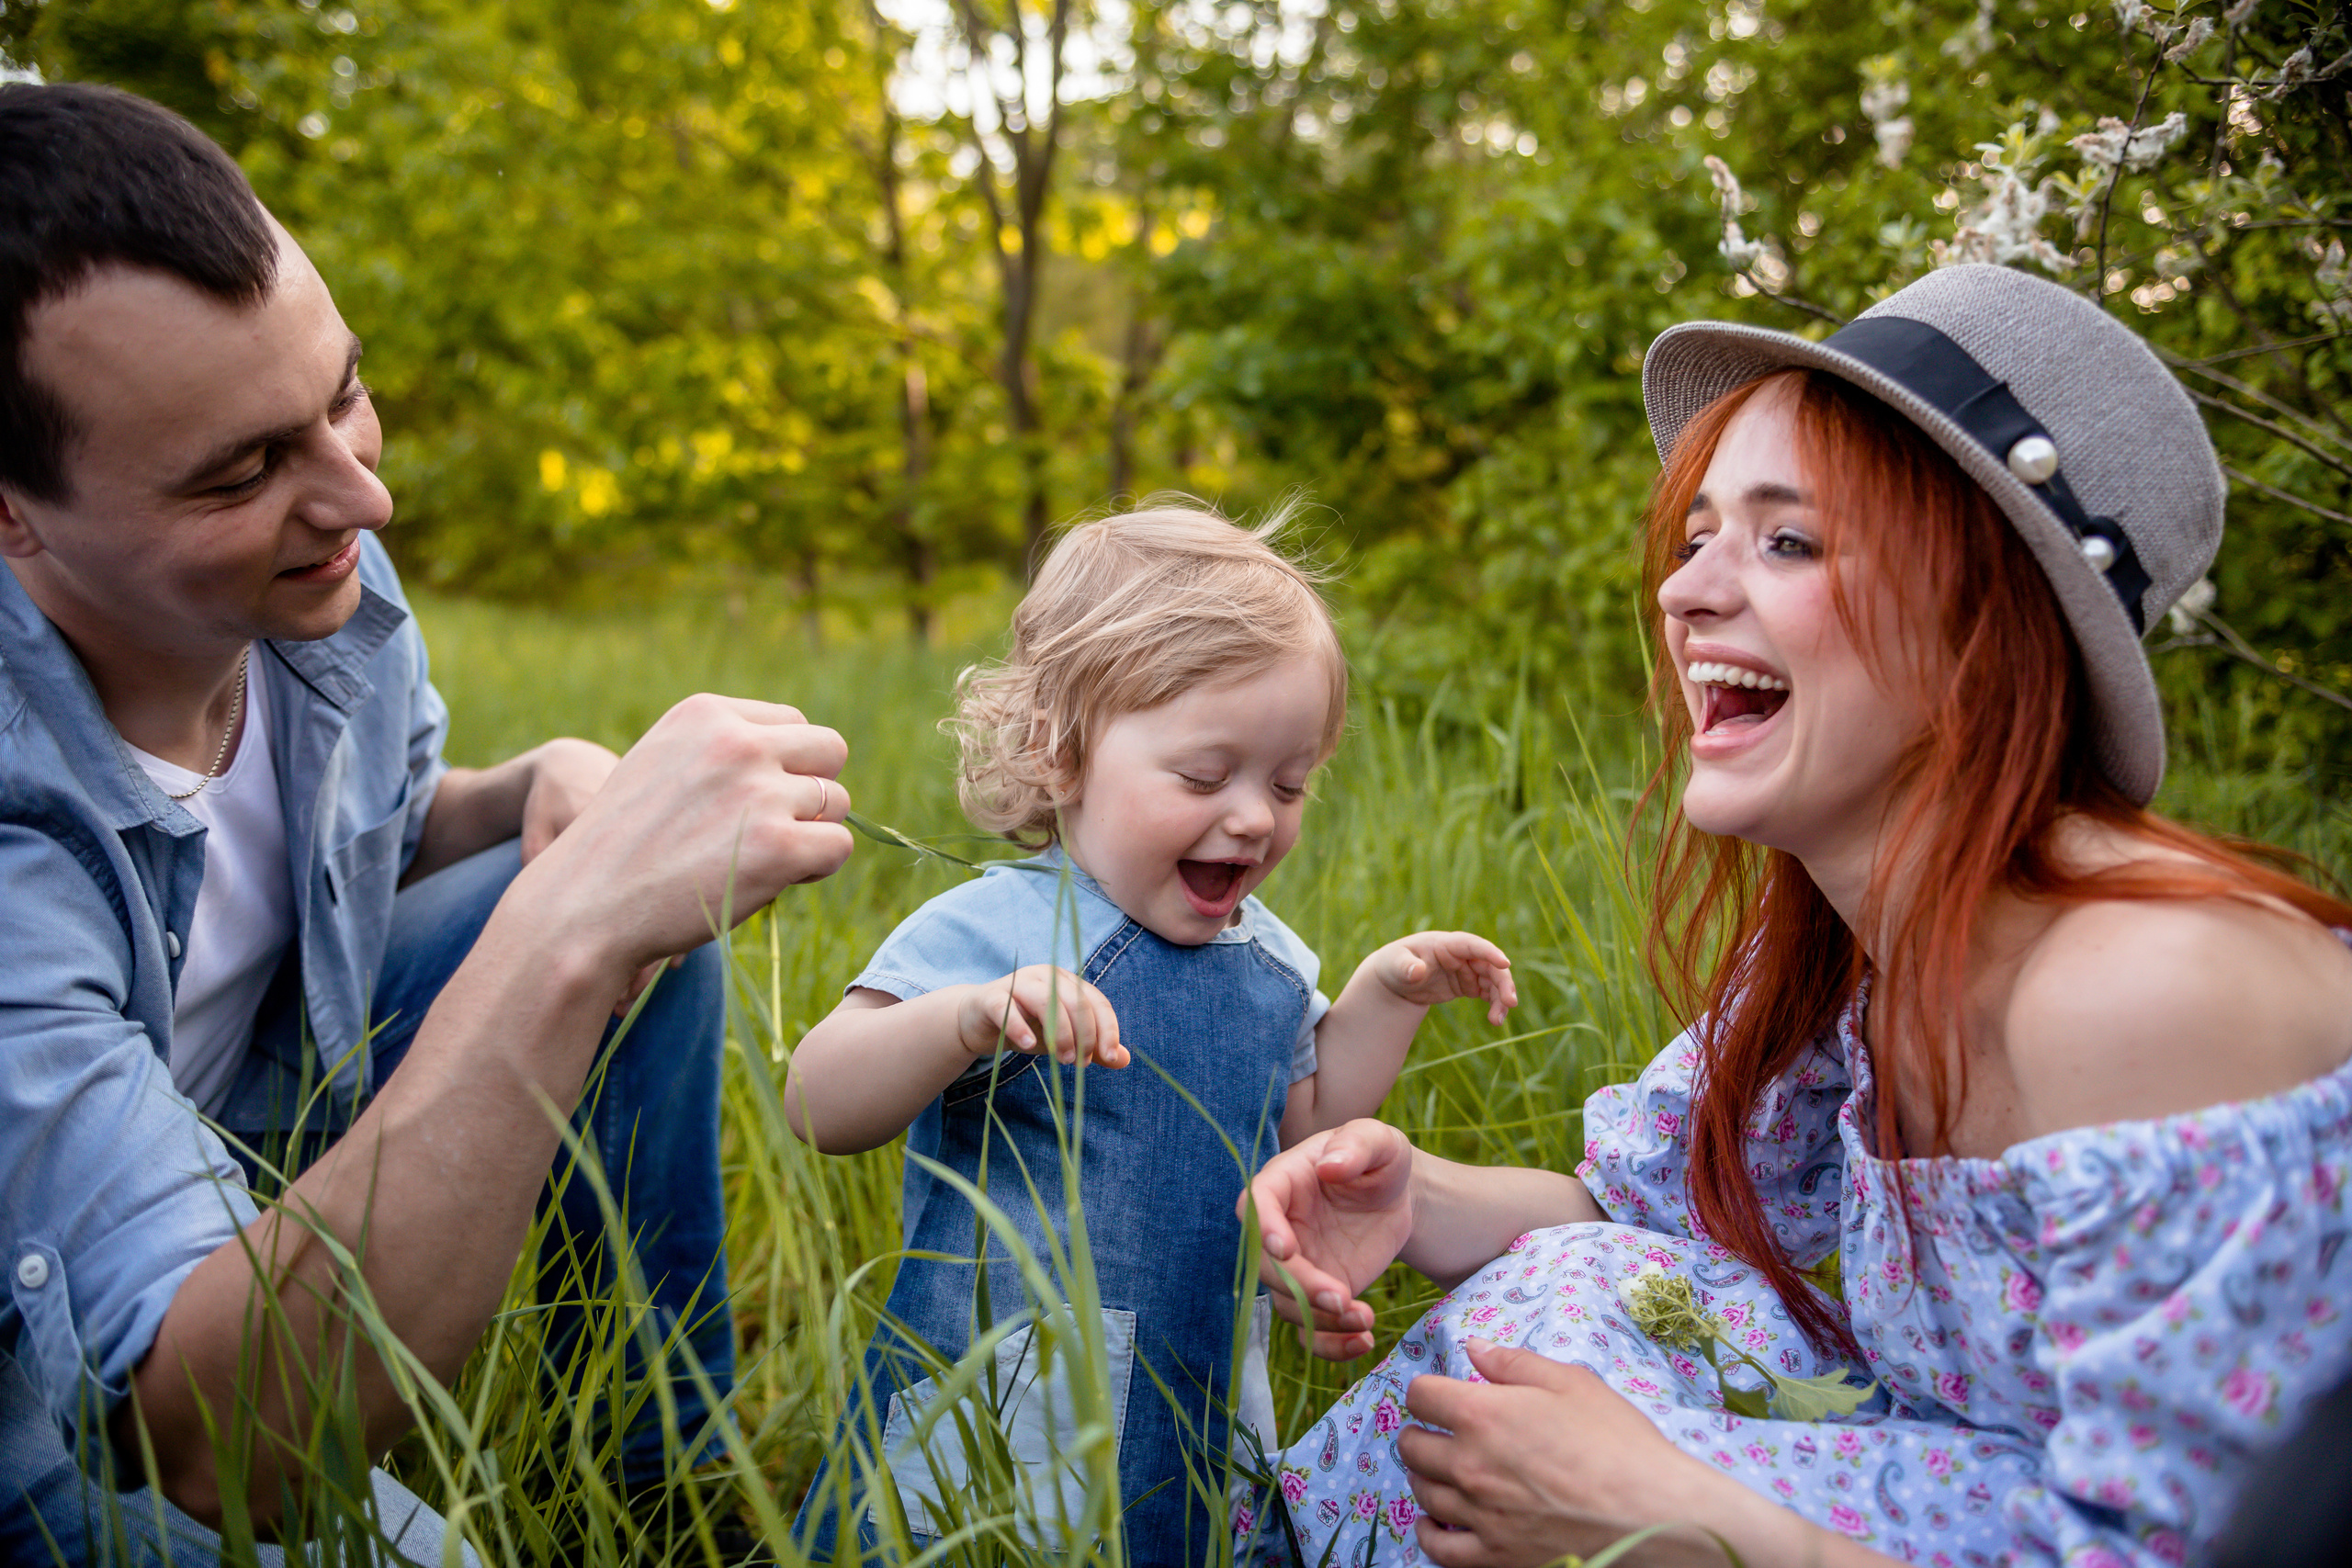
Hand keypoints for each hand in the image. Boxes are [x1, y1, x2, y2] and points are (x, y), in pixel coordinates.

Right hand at [515, 694, 853, 985]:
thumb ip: (723, 753)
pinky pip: (839, 846)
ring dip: (813, 833)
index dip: (784, 767)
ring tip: (762, 860)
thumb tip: (805, 767)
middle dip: (811, 792)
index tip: (750, 803)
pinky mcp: (778, 846)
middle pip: (829, 751)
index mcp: (707, 714)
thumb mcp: (664, 766)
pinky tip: (774, 881)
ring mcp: (760, 792)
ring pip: (839, 802)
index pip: (793, 723)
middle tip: (772, 831)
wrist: (584, 906)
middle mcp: (737, 742)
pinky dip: (818, 868)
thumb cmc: (624, 847)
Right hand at [953, 966, 1127, 1065]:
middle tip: (1080, 1063)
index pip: (1096, 1002)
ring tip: (1063, 1059)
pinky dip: (1019, 1026)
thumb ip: (1092, 1047)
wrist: (978, 1023)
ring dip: (1060, 1032)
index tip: (1110, 1057)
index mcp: (1067, 982)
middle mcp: (1046, 976)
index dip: (1107, 1029)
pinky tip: (1029, 1045)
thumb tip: (1124, 1059)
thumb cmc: (1027, 1027)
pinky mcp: (992, 997)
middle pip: (1075, 1001)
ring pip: (1046, 1001)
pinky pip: (1007, 1008)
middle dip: (1084, 1035)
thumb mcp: (1063, 1039)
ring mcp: (1018, 983)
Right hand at [1241, 1119, 1416, 1358]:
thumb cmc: (1380, 1160)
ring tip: (1363, 1319)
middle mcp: (1280, 1227)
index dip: (1262, 1228)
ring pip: (1287, 1303)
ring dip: (1320, 1320)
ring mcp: (1296, 1265)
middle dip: (1300, 1286)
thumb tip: (1331, 1166)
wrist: (1396, 1198)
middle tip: (1342, 1297)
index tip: (1285, 1248)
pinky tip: (1363, 1342)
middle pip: (1269, 1265)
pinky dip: (1331, 1345)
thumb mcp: (1378, 1141)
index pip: (1256, 1204)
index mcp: (1283, 1182)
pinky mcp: (1316, 1293)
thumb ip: (1356, 1145)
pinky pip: (1311, 1329)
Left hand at [1367, 932, 1516, 1024]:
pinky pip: (1488, 992)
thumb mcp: (1395, 964)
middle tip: (1510, 1003)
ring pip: (1493, 980)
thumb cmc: (1395, 965)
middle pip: (1490, 965)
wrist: (1396, 981)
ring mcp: (1467, 970)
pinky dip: (1495, 1004)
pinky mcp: (1468, 985)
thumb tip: (1417, 971)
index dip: (1489, 952)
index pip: (1471, 944)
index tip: (1504, 963)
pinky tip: (1495, 1019)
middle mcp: (1461, 955)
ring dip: (1501, 998)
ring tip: (1497, 1020)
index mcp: (1445, 944)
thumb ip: (1406, 966)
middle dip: (1503, 982)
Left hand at [1398, 1339, 1743, 1567]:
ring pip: (1422, 1493)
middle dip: (1422, 1433)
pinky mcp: (1494, 1556)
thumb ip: (1513, 1363)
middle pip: (1412, 1446)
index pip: (1421, 1395)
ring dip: (1427, 1477)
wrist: (1652, 1512)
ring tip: (1444, 1471)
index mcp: (1482, 1415)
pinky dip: (1430, 1532)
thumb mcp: (1570, 1382)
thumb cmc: (1616, 1442)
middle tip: (1441, 1433)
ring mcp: (1479, 1515)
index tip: (1441, 1396)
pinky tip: (1438, 1522)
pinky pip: (1438, 1548)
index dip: (1429, 1391)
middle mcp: (1469, 1465)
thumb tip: (1474, 1348)